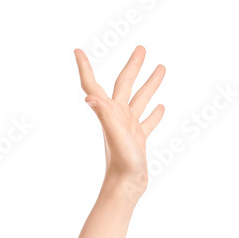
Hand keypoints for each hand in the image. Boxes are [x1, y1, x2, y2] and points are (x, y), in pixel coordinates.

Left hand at [75, 45, 165, 197]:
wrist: (125, 189)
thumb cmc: (121, 164)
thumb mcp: (115, 135)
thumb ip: (105, 114)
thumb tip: (89, 96)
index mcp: (109, 113)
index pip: (93, 85)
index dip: (84, 68)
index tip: (77, 51)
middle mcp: (117, 118)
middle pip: (124, 86)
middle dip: (132, 67)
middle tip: (142, 48)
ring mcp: (128, 129)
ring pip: (140, 101)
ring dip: (149, 85)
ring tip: (162, 67)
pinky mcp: (137, 141)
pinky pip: (147, 123)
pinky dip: (154, 114)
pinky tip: (161, 107)